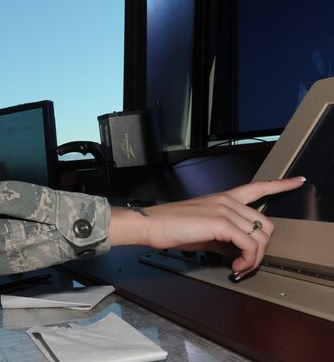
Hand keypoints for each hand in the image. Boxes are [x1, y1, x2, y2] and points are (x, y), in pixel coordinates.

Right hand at [108, 177, 304, 276]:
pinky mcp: (221, 222)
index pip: (258, 187)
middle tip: (247, 263)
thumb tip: (237, 251)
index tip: (297, 181)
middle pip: (266, 224)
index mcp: (224, 198)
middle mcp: (228, 200)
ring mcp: (225, 209)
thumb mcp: (203, 230)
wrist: (150, 225)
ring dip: (255, 258)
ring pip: (261, 237)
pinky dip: (248, 260)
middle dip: (262, 249)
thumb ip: (224, 236)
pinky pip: (249, 245)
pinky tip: (236, 266)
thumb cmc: (171, 227)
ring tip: (240, 267)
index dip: (281, 185)